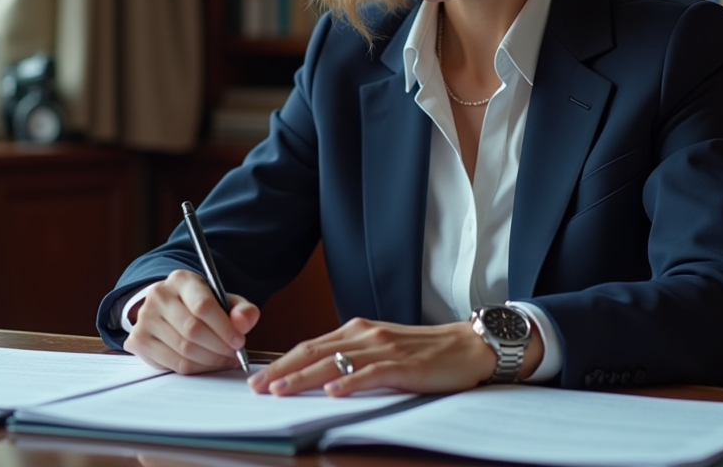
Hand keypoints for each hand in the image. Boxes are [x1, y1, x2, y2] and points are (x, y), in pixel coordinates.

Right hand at [123, 269, 259, 373]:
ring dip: (209, 361)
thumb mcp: (225, 301)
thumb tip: (243, 323)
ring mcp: (144, 318)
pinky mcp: (138, 340)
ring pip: (183, 350)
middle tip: (233, 356)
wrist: (170, 310)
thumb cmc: (201, 306)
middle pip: (192, 330)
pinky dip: (195, 369)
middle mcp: (159, 295)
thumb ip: (242, 310)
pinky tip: (206, 364)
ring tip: (223, 360)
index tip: (239, 342)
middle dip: (219, 348)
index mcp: (181, 280)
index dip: (224, 328)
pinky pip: (173, 363)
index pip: (203, 305)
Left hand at [247, 317, 541, 396]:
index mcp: (357, 330)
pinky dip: (350, 382)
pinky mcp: (404, 365)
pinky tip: (332, 392)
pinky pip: (371, 374)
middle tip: (255, 387)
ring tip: (280, 390)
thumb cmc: (424, 352)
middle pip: (314, 353)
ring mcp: (384, 349)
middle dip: (282, 370)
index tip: (257, 378)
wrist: (467, 346)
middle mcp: (365, 335)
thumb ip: (352, 357)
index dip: (281, 361)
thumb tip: (318, 375)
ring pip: (335, 363)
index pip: (310, 346)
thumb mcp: (381, 349)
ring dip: (304, 378)